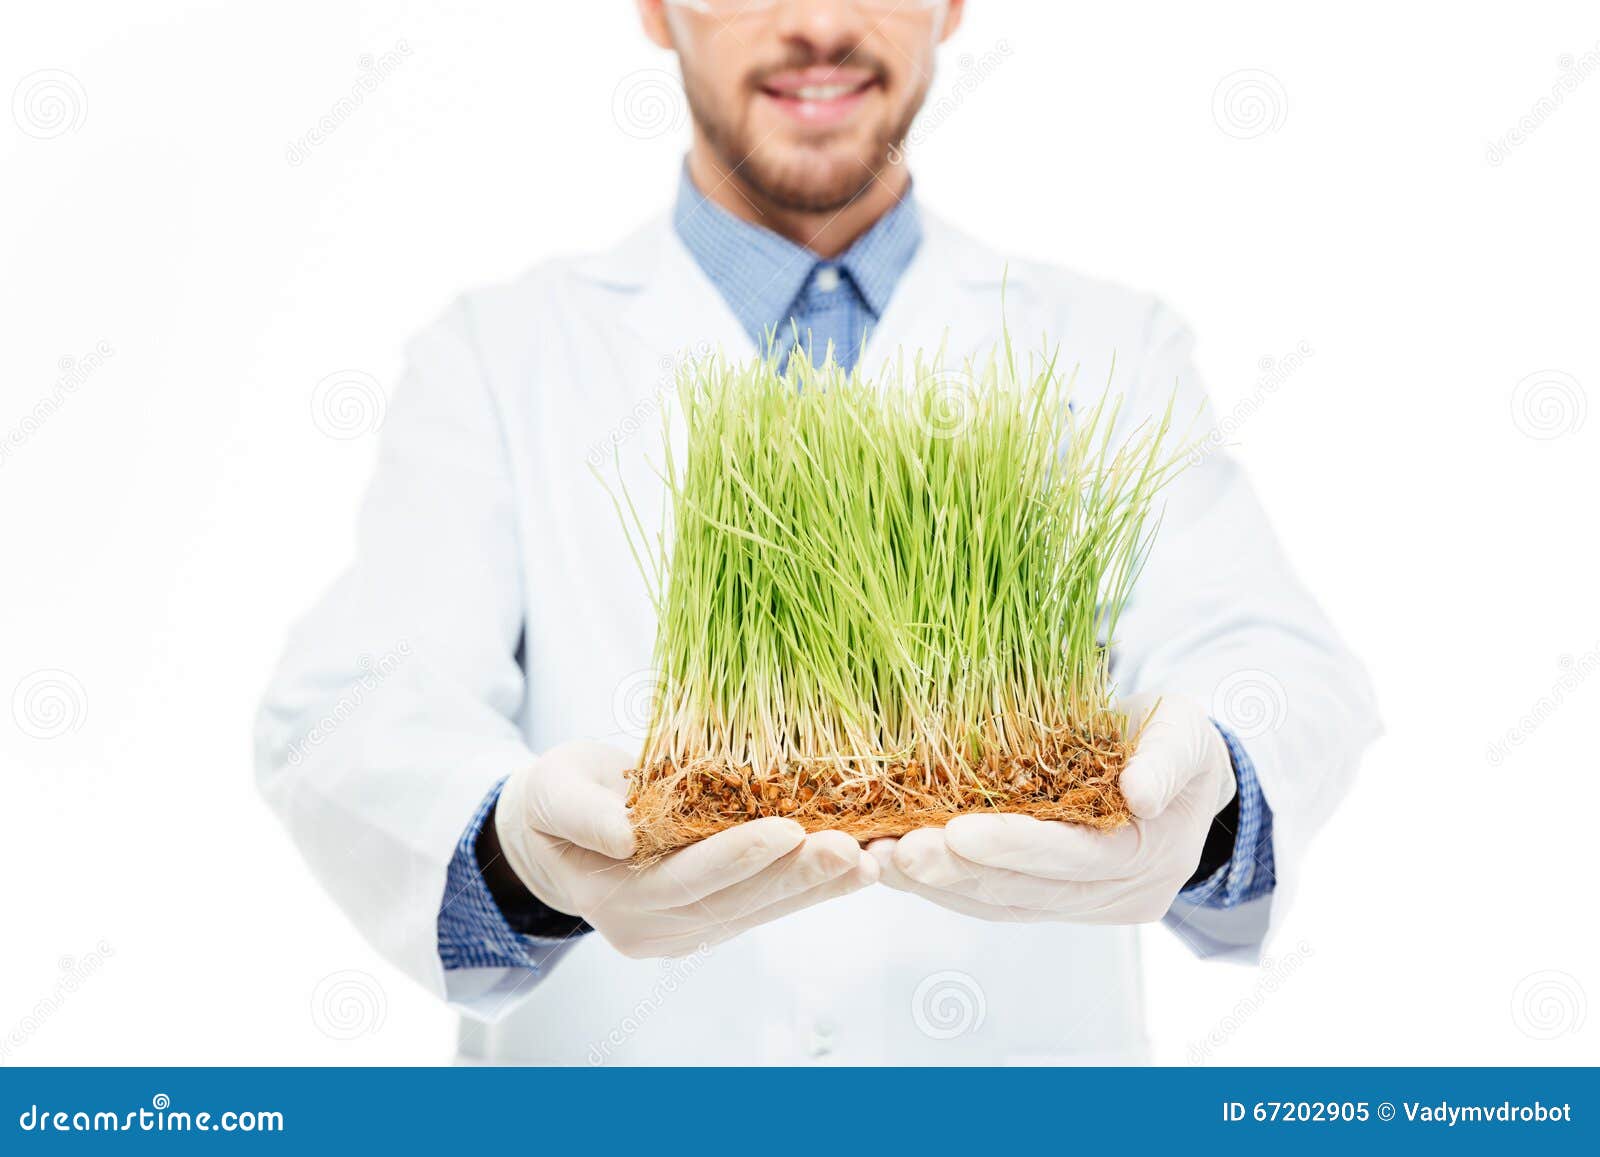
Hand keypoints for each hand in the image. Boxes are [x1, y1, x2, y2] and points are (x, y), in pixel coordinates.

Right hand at [494, 740, 877, 956]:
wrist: (554, 837)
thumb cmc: (556, 801)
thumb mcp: (552, 791)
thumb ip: (585, 813)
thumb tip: (625, 835)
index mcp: (615, 899)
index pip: (686, 879)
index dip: (737, 856)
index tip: (787, 829)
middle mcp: (655, 928)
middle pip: (736, 903)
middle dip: (796, 875)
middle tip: (851, 848)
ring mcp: (687, 931)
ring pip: (761, 910)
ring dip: (817, 886)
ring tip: (870, 858)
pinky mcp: (712, 919)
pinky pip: (766, 905)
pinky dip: (812, 886)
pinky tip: (855, 867)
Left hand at [870, 693, 1235, 923]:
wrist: (1180, 775)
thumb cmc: (1178, 742)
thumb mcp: (1187, 734)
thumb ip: (1168, 759)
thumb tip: (1141, 791)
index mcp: (1152, 855)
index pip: (1077, 859)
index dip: (1016, 847)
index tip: (956, 831)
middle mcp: (1117, 895)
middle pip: (1028, 892)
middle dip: (957, 872)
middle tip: (894, 851)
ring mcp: (1084, 906)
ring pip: (1000, 905)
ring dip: (936, 885)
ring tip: (878, 860)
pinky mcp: (1052, 902)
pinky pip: (991, 901)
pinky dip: (943, 886)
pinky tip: (895, 867)